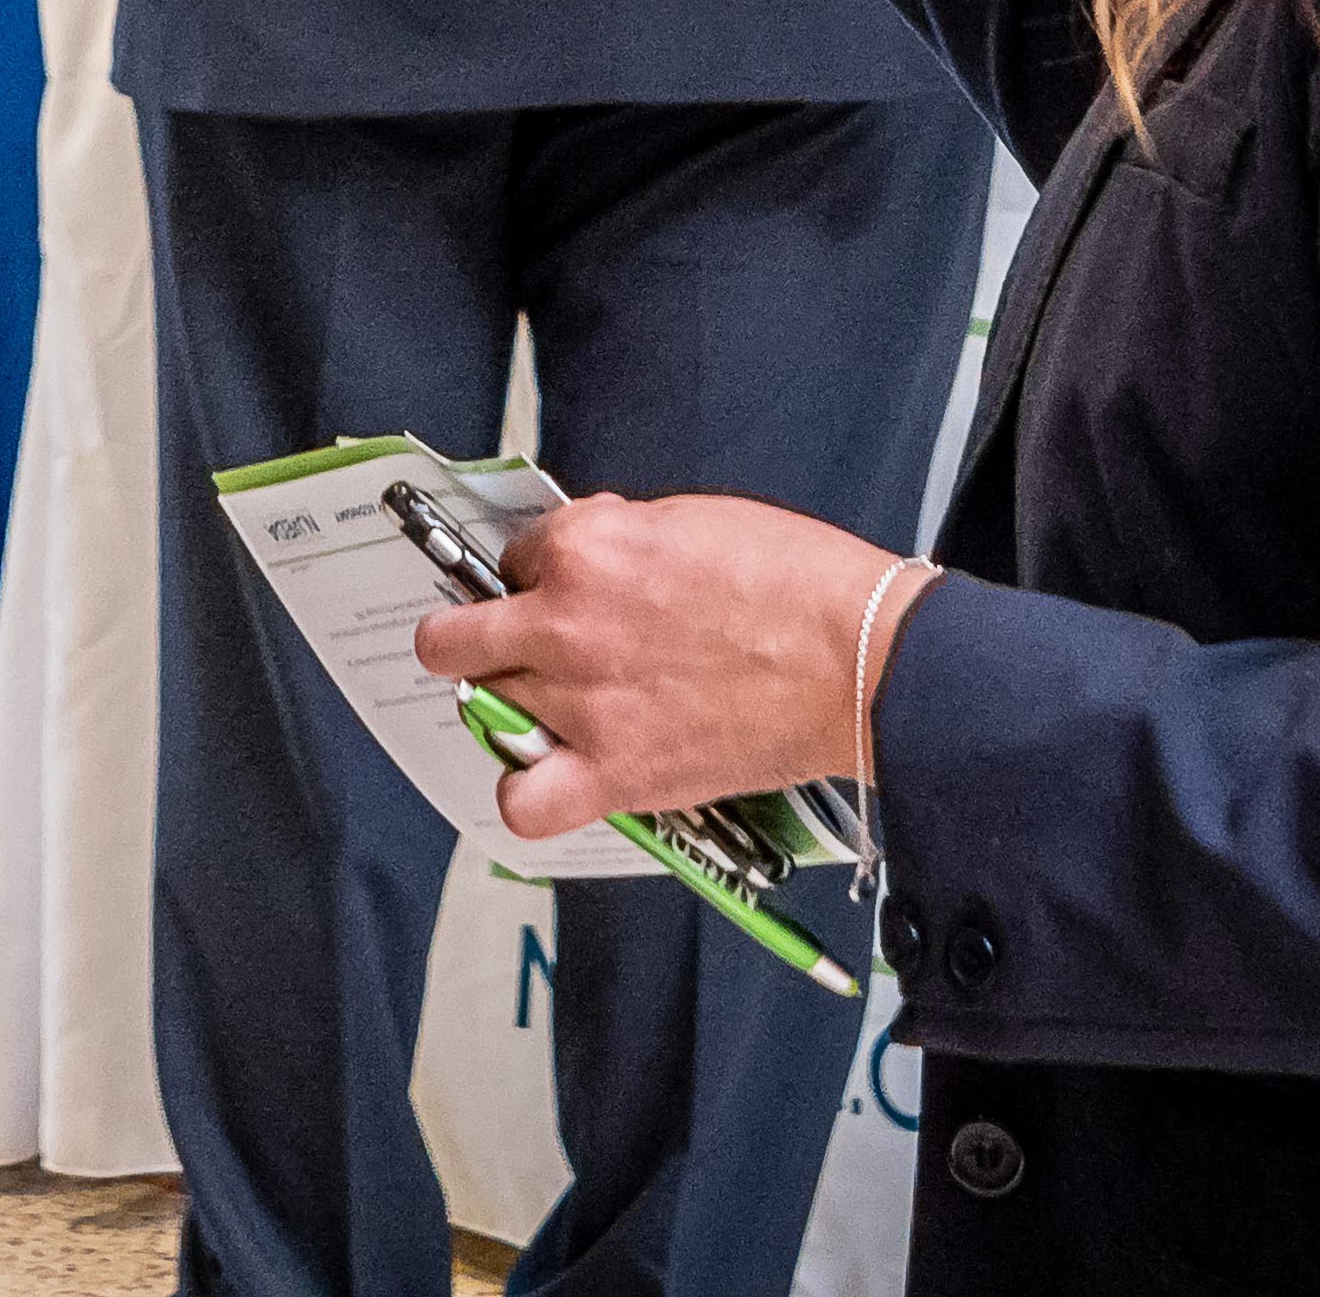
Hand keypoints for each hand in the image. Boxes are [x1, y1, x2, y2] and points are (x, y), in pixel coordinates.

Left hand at [409, 493, 921, 837]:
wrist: (858, 659)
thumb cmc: (794, 580)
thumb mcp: (692, 517)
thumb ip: (621, 537)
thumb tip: (592, 552)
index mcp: (585, 548)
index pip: (517, 557)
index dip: (540, 570)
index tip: (564, 584)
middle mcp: (564, 624)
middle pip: (461, 637)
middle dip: (475, 633)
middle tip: (505, 640)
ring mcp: (582, 704)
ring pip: (483, 706)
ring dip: (508, 701)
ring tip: (545, 703)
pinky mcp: (616, 773)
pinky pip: (525, 802)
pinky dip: (526, 793)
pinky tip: (548, 774)